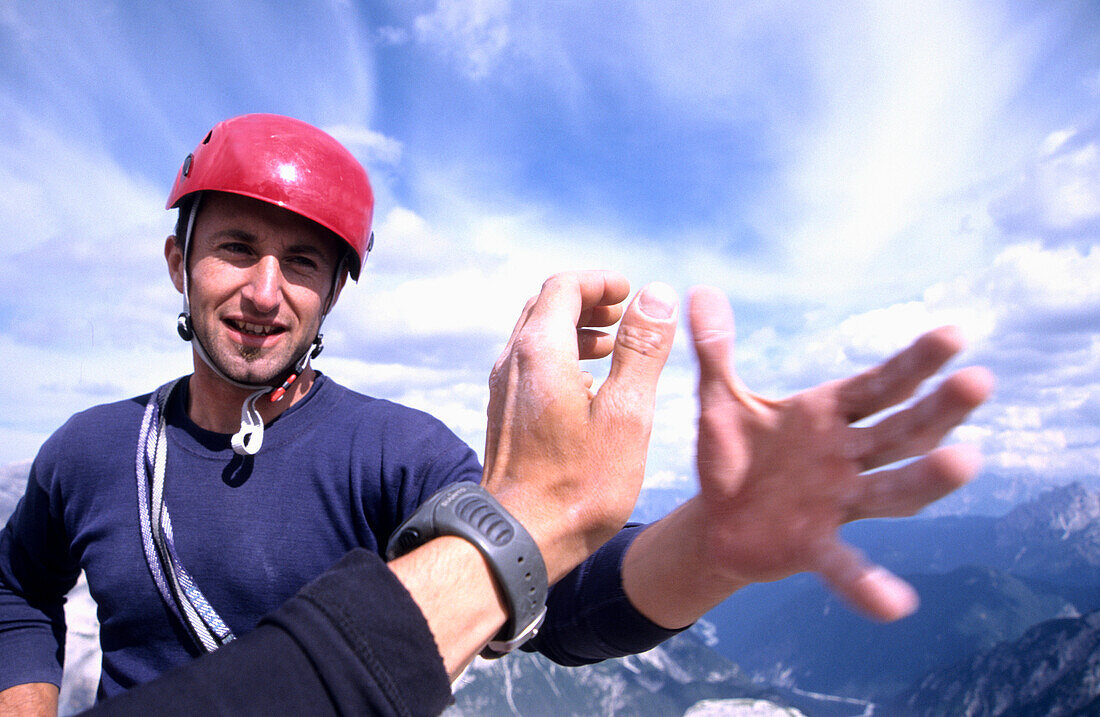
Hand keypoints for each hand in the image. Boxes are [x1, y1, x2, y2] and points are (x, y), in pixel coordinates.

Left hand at [481, 271, 678, 581]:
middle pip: (546, 306)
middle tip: (626, 314)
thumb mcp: (625, 414)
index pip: (564, 287)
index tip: (631, 292)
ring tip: (614, 346)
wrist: (519, 537)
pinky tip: (591, 385)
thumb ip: (641, 350)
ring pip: (536, 336)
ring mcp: (503, 389)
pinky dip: (562, 355)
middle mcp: (512, 362)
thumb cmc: (579, 484)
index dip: (600, 281)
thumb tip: (657, 295)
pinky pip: (531, 364)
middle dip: (588, 300)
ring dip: (576, 329)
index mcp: (539, 351)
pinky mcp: (504, 414)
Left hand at [623, 286, 991, 625]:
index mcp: (828, 414)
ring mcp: (837, 502)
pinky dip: (868, 584)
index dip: (914, 362)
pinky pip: (846, 564)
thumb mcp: (721, 399)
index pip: (879, 384)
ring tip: (967, 461)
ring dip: (927, 478)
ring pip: (892, 490)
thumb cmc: (733, 455)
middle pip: (901, 430)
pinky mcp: (815, 545)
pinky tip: (896, 604)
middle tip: (979, 382)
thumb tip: (699, 290)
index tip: (953, 334)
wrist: (716, 519)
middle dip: (939, 408)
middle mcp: (846, 456)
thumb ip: (716, 350)